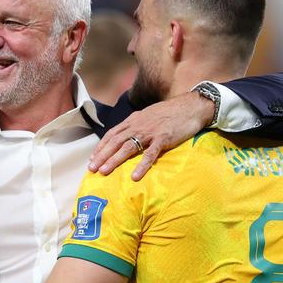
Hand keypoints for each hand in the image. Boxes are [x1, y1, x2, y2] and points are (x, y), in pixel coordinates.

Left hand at [88, 91, 213, 179]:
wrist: (191, 106)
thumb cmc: (170, 112)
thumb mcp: (148, 115)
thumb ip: (136, 125)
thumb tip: (126, 136)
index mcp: (133, 120)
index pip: (112, 134)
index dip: (101, 146)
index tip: (92, 158)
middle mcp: (138, 125)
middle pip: (115, 141)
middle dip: (102, 155)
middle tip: (91, 168)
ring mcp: (150, 132)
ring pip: (127, 147)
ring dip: (114, 160)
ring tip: (104, 172)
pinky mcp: (163, 139)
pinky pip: (150, 154)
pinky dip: (141, 165)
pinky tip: (134, 176)